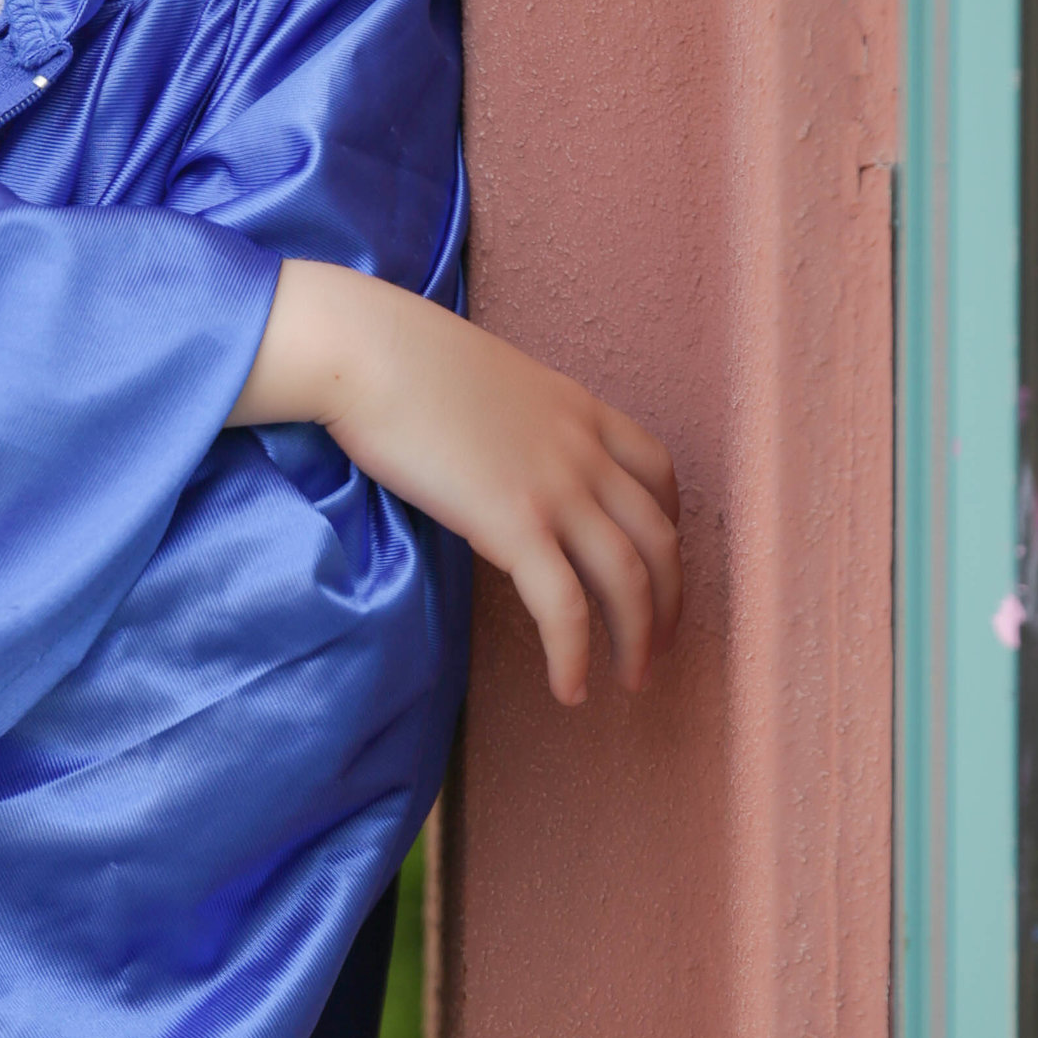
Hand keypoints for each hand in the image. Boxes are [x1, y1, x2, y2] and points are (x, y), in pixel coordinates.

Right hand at [228, 259, 681, 705]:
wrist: (367, 349)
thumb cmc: (399, 357)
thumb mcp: (485, 379)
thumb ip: (510, 419)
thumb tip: (490, 451)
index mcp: (578, 408)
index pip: (657, 471)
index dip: (667, 525)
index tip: (656, 564)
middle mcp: (583, 449)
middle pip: (660, 537)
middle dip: (670, 601)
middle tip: (658, 645)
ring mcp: (556, 487)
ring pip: (630, 579)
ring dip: (638, 639)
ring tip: (629, 681)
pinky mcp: (514, 524)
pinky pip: (564, 607)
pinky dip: (574, 655)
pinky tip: (570, 689)